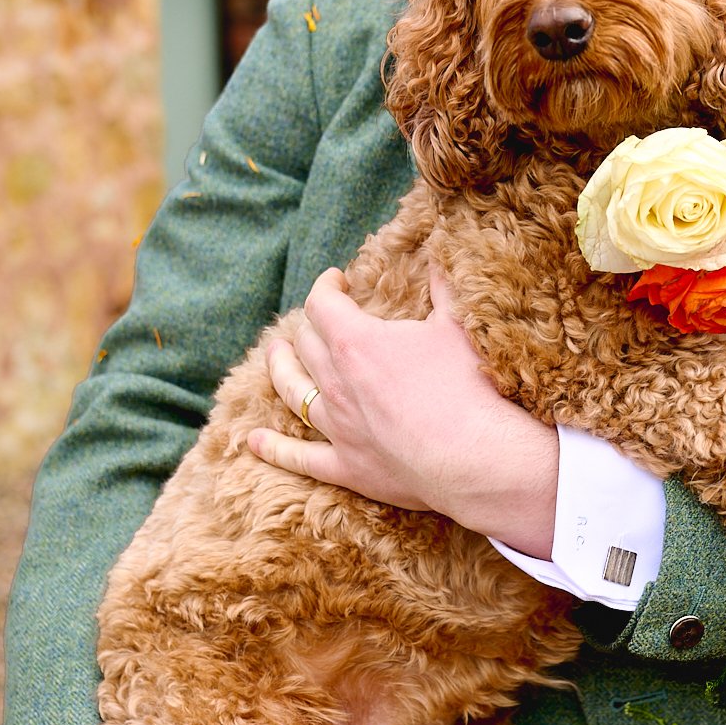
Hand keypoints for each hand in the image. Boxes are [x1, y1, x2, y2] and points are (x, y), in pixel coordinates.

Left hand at [250, 266, 560, 556]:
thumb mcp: (457, 326)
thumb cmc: (466, 386)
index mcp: (357, 341)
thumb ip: (443, 289)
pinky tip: (253, 442)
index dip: (326, 287)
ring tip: (275, 356)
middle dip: (309, 325)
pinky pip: (298, 457)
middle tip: (318, 319)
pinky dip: (273, 448)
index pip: (322, 303)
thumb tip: (438, 259)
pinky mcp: (345, 465)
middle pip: (306, 344)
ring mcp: (336, 426)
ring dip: (281, 370)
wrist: (472, 456)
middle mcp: (336, 381)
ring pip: (293, 391)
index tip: (336, 280)